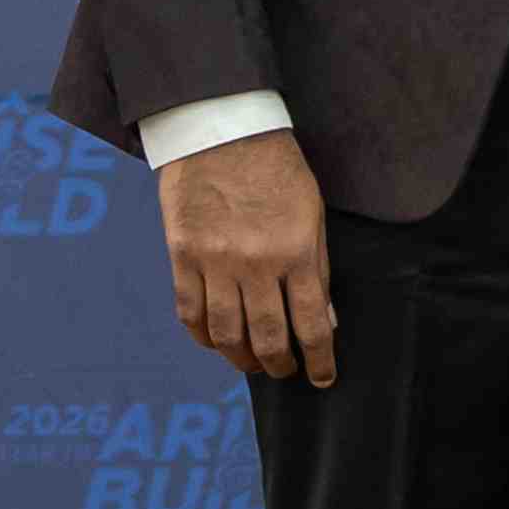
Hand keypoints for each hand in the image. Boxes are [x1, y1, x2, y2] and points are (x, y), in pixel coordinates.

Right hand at [157, 130, 336, 385]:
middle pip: (267, 337)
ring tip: (251, 363)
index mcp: (296, 252)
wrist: (222, 131)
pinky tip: (215, 341)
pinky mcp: (182, 255)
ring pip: (225, 333)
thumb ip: (317, 268)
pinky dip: (202, 336)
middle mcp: (255, 264)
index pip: (312, 324)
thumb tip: (326, 320)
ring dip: (241, 358)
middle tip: (285, 370)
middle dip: (279, 364)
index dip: (319, 359)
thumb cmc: (276, 169)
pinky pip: (189, 311)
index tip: (322, 377)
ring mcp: (214, 262)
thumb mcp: (312, 214)